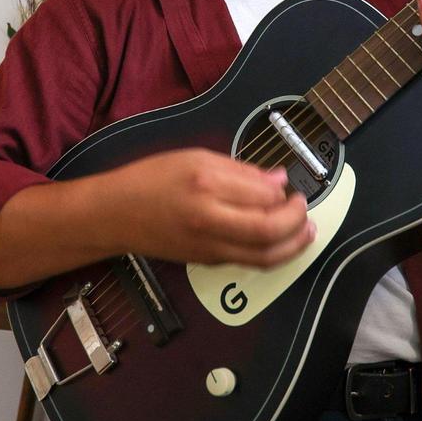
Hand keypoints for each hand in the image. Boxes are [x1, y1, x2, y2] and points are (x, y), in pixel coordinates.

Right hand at [106, 148, 313, 267]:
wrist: (115, 214)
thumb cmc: (151, 180)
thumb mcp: (195, 158)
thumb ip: (240, 170)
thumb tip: (278, 179)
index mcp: (206, 187)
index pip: (263, 195)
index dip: (285, 192)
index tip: (290, 184)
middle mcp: (209, 221)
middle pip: (269, 232)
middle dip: (297, 221)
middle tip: (304, 207)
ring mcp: (209, 247)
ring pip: (264, 256)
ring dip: (293, 245)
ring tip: (306, 230)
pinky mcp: (208, 262)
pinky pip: (248, 261)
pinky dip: (272, 252)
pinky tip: (279, 238)